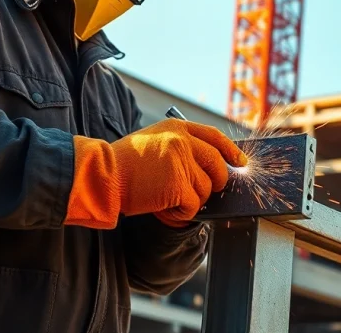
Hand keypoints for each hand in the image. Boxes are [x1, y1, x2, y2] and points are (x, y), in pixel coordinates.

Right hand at [65, 120, 246, 229]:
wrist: (100, 175)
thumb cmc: (122, 164)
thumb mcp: (153, 143)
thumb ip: (180, 148)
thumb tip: (209, 168)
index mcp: (176, 128)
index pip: (214, 136)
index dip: (230, 151)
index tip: (240, 162)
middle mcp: (182, 141)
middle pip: (217, 164)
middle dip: (216, 182)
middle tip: (202, 192)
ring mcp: (181, 162)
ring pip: (205, 189)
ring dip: (190, 200)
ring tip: (166, 198)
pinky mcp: (178, 185)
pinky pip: (193, 205)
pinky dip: (180, 212)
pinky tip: (163, 207)